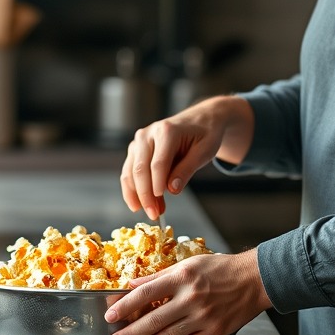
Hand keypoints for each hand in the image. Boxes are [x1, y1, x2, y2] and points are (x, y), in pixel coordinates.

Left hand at [105, 247, 271, 334]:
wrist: (254, 280)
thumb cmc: (220, 269)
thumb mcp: (188, 264)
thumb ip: (159, 276)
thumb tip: (132, 284)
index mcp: (183, 277)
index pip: (147, 293)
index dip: (126, 306)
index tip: (110, 315)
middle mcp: (192, 298)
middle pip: (154, 320)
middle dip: (130, 333)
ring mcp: (203, 318)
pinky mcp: (213, 333)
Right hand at [120, 95, 253, 219]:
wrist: (201, 119)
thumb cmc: (205, 134)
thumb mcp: (205, 151)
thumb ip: (187, 169)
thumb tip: (171, 190)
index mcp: (167, 131)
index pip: (158, 162)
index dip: (156, 185)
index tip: (158, 205)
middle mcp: (148, 134)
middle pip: (140, 168)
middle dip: (145, 195)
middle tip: (154, 215)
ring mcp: (139, 141)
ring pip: (130, 171)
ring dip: (137, 195)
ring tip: (150, 212)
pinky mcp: (136, 149)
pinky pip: (129, 171)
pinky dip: (132, 189)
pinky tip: (138, 204)